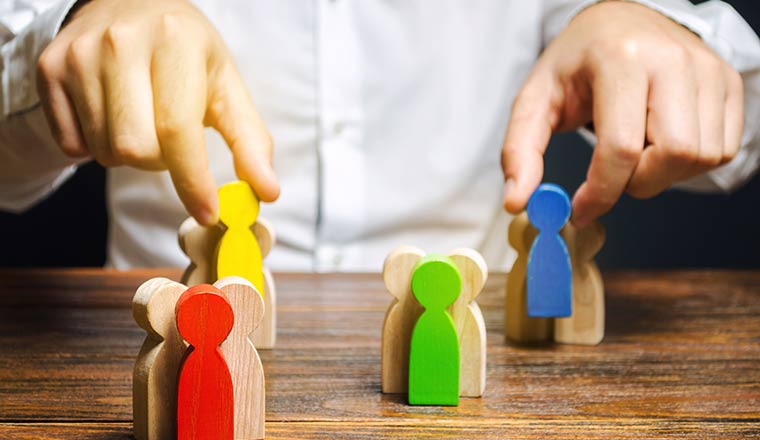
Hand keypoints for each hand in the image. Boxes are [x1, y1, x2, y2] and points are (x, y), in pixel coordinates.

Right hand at [37, 0, 279, 225]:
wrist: (129, 5)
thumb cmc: (186, 52)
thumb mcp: (226, 86)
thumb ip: (250, 141)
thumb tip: (267, 191)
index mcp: (176, 41)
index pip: (177, 129)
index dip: (193, 180)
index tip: (208, 212)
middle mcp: (123, 42)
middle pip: (135, 149)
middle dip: (161, 162)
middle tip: (171, 139)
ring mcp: (79, 54)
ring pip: (105, 150)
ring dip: (130, 154)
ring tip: (142, 120)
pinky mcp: (49, 68)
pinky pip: (72, 144)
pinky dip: (96, 146)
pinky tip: (111, 115)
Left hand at [501, 1, 742, 225]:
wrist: (619, 24)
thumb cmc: (575, 64)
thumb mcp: (535, 99)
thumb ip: (519, 150)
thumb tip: (517, 201)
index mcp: (620, 58)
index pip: (621, 147)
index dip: (600, 192)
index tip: (580, 211)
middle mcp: (671, 59)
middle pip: (671, 156)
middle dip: (636, 184)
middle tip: (611, 175)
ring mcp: (707, 69)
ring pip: (700, 158)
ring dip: (663, 175)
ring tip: (634, 152)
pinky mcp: (728, 82)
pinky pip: (721, 150)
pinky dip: (689, 164)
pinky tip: (660, 145)